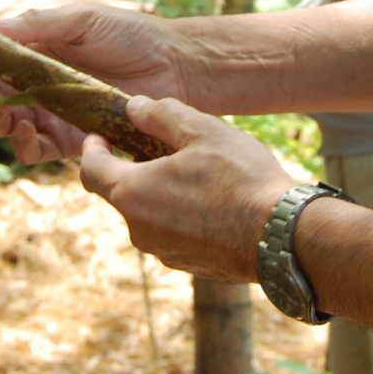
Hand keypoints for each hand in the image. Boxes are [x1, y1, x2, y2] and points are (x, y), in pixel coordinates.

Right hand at [0, 4, 190, 162]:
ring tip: (5, 113)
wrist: (176, 66)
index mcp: (36, 52)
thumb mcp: (79, 20)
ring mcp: (54, 114)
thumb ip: (34, 24)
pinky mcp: (72, 140)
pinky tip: (27, 132)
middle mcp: (39, 85)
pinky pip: (37, 150)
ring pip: (9, 127)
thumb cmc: (131, 35)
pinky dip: (24, 145)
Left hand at [77, 97, 297, 281]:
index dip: (91, 149)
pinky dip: (182, 217)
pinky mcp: (189, 265)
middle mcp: (139, 228)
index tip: (99, 136)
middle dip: (133, 169)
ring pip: (149, 216)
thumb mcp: (202, 131)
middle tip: (158, 148)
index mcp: (132, 193)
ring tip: (195, 174)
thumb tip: (134, 107)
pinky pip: (174, 235)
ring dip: (161, 194)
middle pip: (121, 193)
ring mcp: (164, 252)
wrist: (281, 237)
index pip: (90, 170)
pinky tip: (214, 203)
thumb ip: (161, 115)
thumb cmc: (241, 179)